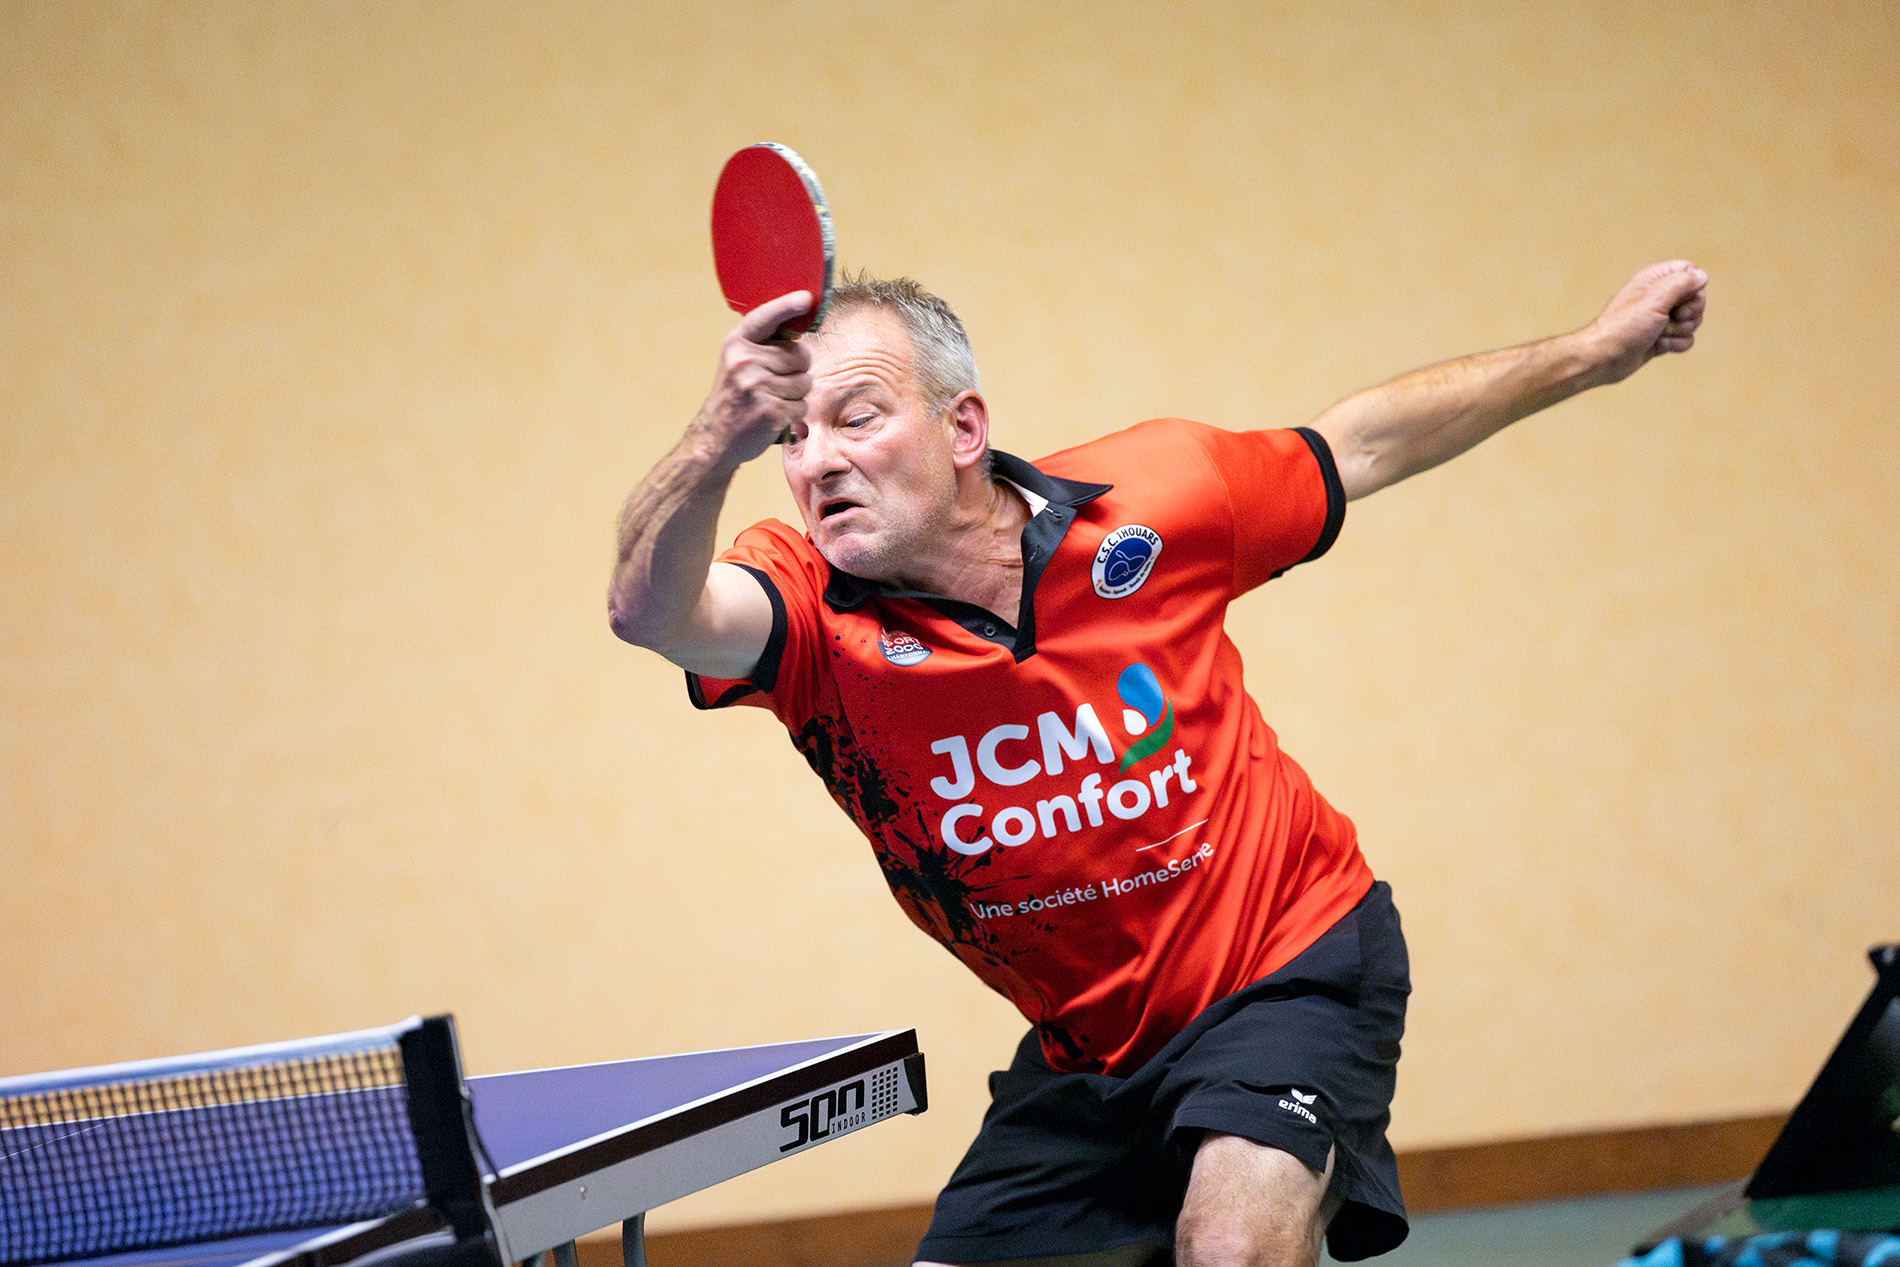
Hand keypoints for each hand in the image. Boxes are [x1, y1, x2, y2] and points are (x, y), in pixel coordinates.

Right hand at [693, 290, 816, 464]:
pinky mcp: (770, 411)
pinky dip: (793, 413)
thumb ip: (763, 345)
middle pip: (801, 355)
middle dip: (797, 369)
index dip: (788, 306)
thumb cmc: (735, 397)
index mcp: (736, 344)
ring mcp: (756, 386)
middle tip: (774, 382)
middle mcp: (745, 361)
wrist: (714, 438)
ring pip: (805, 382)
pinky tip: (774, 415)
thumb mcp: (737, 362)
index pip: (766, 318)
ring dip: (796, 394)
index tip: (807, 298)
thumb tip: (799, 324)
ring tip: (772, 399)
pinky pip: (802, 405)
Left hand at [1585, 260, 1708, 384]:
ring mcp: (1661, 318)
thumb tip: (1702, 275)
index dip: (1693, 286)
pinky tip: (1657, 346)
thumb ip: (1681, 283)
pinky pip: (1685, 338)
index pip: (1690, 271)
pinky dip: (1674, 344)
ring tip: (1657, 334)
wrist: (1604, 358)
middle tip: (1669, 318)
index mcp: (1655, 279)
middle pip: (1696, 298)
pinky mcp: (1662, 337)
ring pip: (1693, 320)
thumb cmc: (1623, 327)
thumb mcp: (1655, 299)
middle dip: (1689, 313)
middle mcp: (1659, 296)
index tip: (1679, 298)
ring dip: (1679, 331)